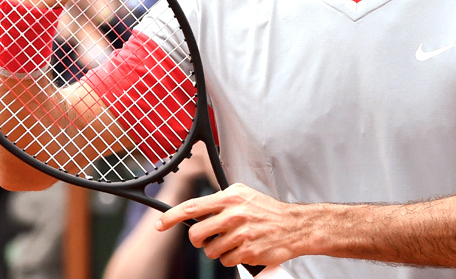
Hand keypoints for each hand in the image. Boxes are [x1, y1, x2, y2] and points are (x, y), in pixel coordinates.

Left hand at [155, 183, 301, 267]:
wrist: (294, 226)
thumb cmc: (267, 210)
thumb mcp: (243, 195)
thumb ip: (220, 200)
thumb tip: (196, 209)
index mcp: (230, 197)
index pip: (193, 206)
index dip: (172, 216)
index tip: (161, 224)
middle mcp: (234, 214)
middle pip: (197, 234)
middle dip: (199, 240)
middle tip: (210, 237)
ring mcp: (241, 234)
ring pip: (210, 250)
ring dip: (218, 250)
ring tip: (234, 241)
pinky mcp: (248, 251)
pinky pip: (226, 261)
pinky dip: (231, 258)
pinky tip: (243, 248)